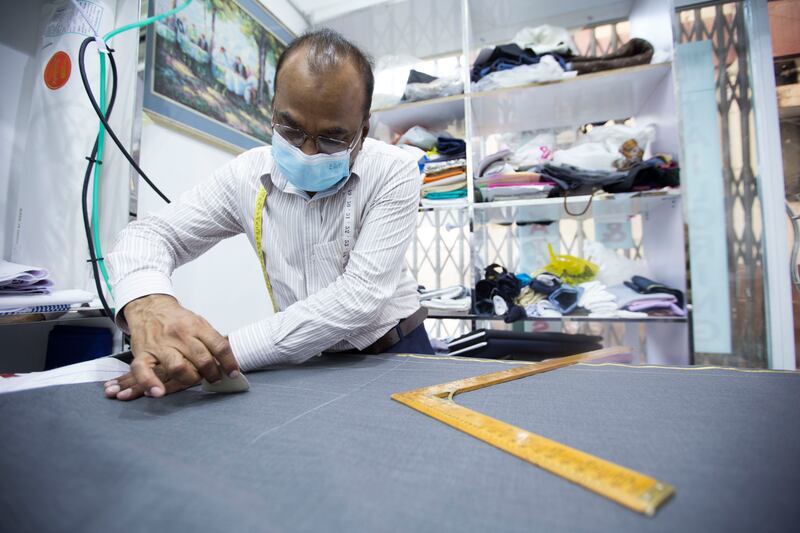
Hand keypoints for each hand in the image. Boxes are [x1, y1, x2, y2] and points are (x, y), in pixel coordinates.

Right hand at [106, 294, 239, 399]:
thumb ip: (211, 341)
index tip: (233, 373)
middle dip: (212, 374)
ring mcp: (160, 345)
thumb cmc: (176, 320)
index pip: (219, 346)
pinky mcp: (142, 354)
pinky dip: (149, 383)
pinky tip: (158, 392)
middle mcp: (179, 335)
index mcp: (196, 326)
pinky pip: (142, 371)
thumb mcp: (198, 323)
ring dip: (191, 379)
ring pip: (179, 367)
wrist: (150, 308)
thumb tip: (225, 363)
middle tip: (215, 378)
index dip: (229, 363)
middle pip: (202, 359)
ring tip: (194, 379)